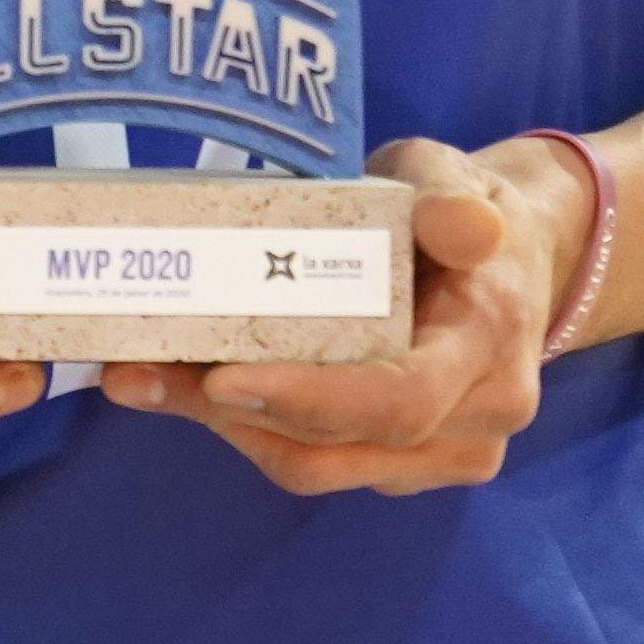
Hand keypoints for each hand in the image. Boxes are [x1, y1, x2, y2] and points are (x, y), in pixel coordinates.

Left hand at [91, 137, 562, 495]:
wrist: (508, 260)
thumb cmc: (458, 209)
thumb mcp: (450, 178)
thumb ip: (446, 198)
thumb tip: (466, 227)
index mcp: (488, 345)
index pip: (400, 399)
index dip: (309, 400)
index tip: (220, 379)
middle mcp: (475, 418)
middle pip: (341, 445)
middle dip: (232, 412)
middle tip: (136, 369)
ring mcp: (443, 453)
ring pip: (318, 465)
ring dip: (225, 424)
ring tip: (141, 376)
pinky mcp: (404, 464)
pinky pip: (318, 461)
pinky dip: (249, 426)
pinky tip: (187, 386)